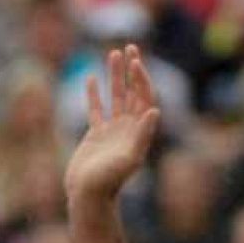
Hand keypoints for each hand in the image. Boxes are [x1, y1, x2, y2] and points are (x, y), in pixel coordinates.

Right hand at [65, 46, 160, 203]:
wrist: (89, 196)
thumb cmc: (108, 181)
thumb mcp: (129, 158)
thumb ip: (142, 135)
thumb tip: (155, 111)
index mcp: (138, 132)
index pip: (144, 98)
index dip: (142, 79)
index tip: (135, 61)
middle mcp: (128, 128)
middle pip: (132, 92)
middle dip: (132, 70)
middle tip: (130, 46)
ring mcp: (112, 131)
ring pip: (115, 96)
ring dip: (115, 75)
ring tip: (112, 53)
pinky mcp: (96, 135)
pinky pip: (96, 109)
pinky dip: (94, 94)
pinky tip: (90, 78)